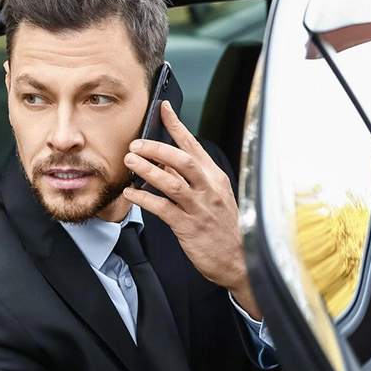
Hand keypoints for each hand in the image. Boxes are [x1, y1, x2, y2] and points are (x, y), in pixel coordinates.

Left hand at [122, 101, 260, 318]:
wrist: (239, 261)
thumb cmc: (224, 229)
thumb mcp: (215, 198)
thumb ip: (194, 180)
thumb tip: (165, 161)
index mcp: (216, 179)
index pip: (195, 146)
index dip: (177, 125)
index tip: (163, 108)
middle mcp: (209, 190)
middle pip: (183, 160)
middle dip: (157, 148)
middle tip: (136, 144)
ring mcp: (200, 208)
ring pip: (172, 182)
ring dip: (148, 170)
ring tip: (130, 161)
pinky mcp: (189, 227)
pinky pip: (163, 209)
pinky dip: (145, 199)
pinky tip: (131, 194)